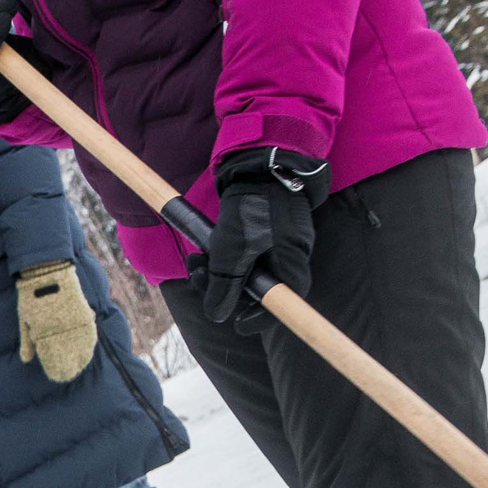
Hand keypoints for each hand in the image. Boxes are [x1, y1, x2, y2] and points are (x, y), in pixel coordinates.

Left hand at [15, 262, 98, 383]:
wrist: (47, 271)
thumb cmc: (30, 296)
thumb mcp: (24, 319)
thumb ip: (27, 340)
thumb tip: (26, 360)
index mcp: (42, 329)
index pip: (50, 354)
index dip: (54, 366)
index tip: (57, 376)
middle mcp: (58, 327)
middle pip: (66, 352)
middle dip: (68, 365)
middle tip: (69, 375)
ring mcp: (72, 319)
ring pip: (80, 342)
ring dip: (81, 355)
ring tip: (81, 364)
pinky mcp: (82, 310)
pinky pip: (88, 330)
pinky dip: (89, 339)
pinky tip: (89, 347)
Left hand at [194, 147, 327, 328]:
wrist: (258, 165)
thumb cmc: (251, 206)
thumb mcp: (233, 249)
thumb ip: (226, 283)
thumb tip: (219, 315)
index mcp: (291, 263)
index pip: (283, 304)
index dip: (260, 319)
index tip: (238, 323)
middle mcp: (289, 257)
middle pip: (258, 291)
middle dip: (224, 289)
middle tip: (199, 276)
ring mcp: (277, 246)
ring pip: (245, 274)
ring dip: (217, 273)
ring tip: (195, 260)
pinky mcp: (264, 236)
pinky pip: (243, 258)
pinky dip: (222, 258)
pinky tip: (203, 250)